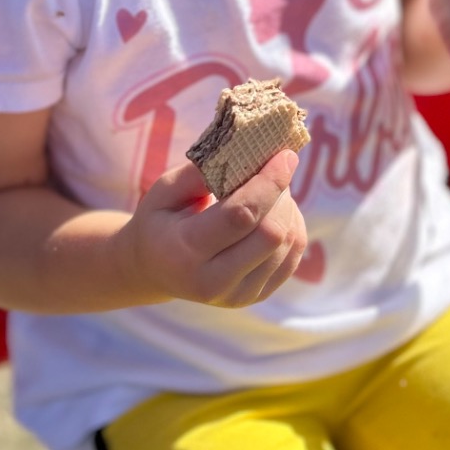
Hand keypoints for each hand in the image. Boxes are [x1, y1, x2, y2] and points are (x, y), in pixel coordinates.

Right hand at [118, 147, 308, 308]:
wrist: (156, 269)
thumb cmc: (161, 220)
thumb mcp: (164, 190)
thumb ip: (200, 173)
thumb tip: (245, 153)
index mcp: (184, 252)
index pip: (240, 216)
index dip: (269, 183)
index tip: (285, 155)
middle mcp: (213, 282)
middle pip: (271, 234)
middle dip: (281, 194)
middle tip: (274, 169)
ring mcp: (238, 295)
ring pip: (287, 244)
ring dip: (288, 208)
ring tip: (269, 192)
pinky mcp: (257, 296)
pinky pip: (293, 257)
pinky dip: (292, 227)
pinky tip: (274, 213)